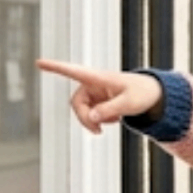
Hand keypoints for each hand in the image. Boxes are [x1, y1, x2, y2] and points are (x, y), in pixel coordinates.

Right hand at [35, 59, 162, 132]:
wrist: (154, 96)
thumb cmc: (143, 93)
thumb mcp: (130, 103)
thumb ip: (110, 110)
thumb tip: (91, 117)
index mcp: (99, 78)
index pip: (73, 71)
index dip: (55, 67)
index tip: (38, 62)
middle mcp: (94, 84)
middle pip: (76, 103)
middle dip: (85, 118)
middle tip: (98, 131)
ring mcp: (96, 93)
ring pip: (83, 111)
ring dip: (93, 121)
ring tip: (113, 122)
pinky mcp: (99, 101)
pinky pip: (91, 114)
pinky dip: (100, 120)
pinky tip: (115, 118)